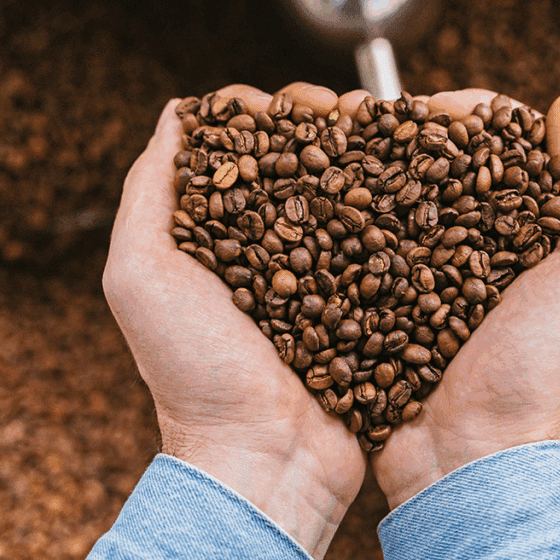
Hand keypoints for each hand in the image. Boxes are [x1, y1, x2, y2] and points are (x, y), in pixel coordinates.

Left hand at [102, 83, 367, 559]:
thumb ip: (148, 192)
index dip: (266, 114)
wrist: (264, 457)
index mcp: (214, 236)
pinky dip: (400, 209)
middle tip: (349, 112)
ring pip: (348, 197)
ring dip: (368, 159)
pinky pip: (385, 245)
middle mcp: (268, 250)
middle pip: (300, 165)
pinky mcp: (365, 303)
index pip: (241, 151)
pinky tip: (419, 182)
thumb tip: (177, 112)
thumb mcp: (140, 275)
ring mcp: (321, 276)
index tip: (293, 102)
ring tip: (390, 133)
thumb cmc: (193, 372)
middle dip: (325, 127)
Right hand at [370, 90, 559, 508]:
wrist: (469, 459)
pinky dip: (341, 217)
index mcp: (536, 238)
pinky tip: (315, 192)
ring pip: (395, 203)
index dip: (477, 118)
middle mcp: (481, 252)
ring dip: (366, 169)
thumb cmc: (541, 371)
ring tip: (333, 139)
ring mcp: (427, 279)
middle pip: (444, 170)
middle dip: (408, 136)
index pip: (507, 153)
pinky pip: (361, 249)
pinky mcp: (383, 304)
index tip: (442, 105)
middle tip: (369, 114)